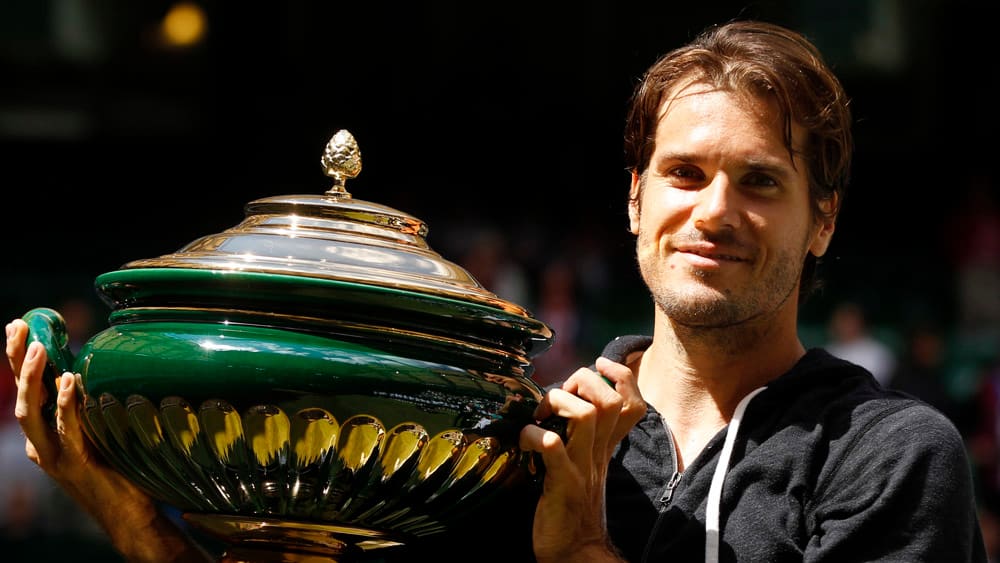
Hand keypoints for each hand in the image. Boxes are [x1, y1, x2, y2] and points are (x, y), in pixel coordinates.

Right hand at [6, 319, 211, 561]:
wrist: (128, 514)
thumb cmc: (119, 469)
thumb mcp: (100, 429)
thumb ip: (92, 402)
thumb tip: (101, 364)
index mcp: (45, 434)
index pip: (27, 389)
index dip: (18, 358)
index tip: (19, 324)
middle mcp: (41, 444)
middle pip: (21, 396)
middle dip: (16, 360)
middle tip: (18, 326)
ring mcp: (55, 455)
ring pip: (32, 412)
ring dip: (33, 378)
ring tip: (41, 347)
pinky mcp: (75, 463)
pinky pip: (66, 429)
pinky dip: (66, 404)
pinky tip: (68, 381)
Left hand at [519, 356, 645, 562]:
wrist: (575, 550)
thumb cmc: (572, 504)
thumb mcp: (586, 464)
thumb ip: (583, 436)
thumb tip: (566, 402)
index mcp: (605, 446)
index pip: (632, 402)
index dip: (620, 376)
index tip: (598, 366)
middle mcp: (599, 453)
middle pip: (610, 400)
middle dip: (583, 381)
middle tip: (560, 392)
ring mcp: (583, 467)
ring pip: (586, 416)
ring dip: (558, 403)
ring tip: (540, 415)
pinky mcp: (563, 483)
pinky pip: (552, 448)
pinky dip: (534, 435)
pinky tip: (524, 439)